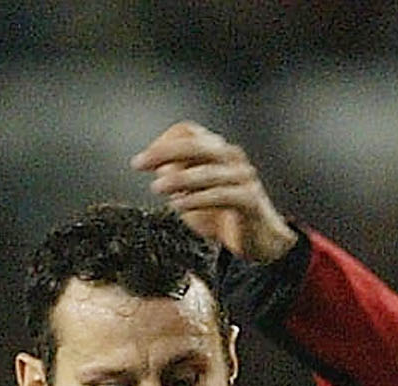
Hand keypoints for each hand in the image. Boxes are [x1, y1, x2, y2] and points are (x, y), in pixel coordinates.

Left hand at [134, 122, 296, 265]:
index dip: (162, 143)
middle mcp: (231, 157)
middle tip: (140, 165)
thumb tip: (158, 165)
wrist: (258, 241)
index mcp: (216, 151)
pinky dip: (196, 199)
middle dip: (164, 152)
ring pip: (207, 170)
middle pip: (196, 144)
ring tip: (157, 188)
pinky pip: (220, 195)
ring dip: (178, 178)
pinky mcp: (249, 200)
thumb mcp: (193, 195)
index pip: (188, 132)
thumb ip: (177, 178)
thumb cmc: (224, 216)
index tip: (142, 162)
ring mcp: (242, 177)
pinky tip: (179, 206)